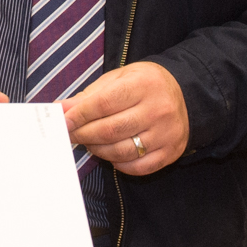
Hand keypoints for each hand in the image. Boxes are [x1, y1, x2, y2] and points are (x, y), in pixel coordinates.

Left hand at [62, 61, 188, 175]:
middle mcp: (158, 110)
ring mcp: (166, 133)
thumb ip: (88, 95)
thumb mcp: (117, 79)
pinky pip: (138, 167)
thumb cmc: (143, 85)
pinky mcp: (171, 152)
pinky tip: (111, 154)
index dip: (79, 115)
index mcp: (143, 85)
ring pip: (122, 151)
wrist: (185, 94)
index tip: (63, 122)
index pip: (103, 103)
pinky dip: (119, 164)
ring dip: (97, 150)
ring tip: (88, 142)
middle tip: (70, 135)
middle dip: (83, 134)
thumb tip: (61, 109)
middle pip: (110, 130)